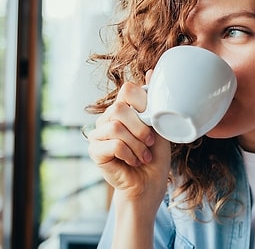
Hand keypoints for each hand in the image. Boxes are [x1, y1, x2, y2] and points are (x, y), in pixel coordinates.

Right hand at [87, 71, 170, 202]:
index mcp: (123, 110)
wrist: (149, 185)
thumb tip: (151, 71)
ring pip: (116, 126)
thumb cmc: (155, 157)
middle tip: (150, 143)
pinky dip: (129, 154)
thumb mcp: (160, 126)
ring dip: (137, 144)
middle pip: (120, 108)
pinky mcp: (94, 151)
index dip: (143, 103)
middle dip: (141, 127)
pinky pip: (112, 143)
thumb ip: (154, 102)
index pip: (127, 90)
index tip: (153, 121)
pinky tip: (133, 161)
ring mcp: (98, 134)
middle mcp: (108, 118)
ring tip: (143, 155)